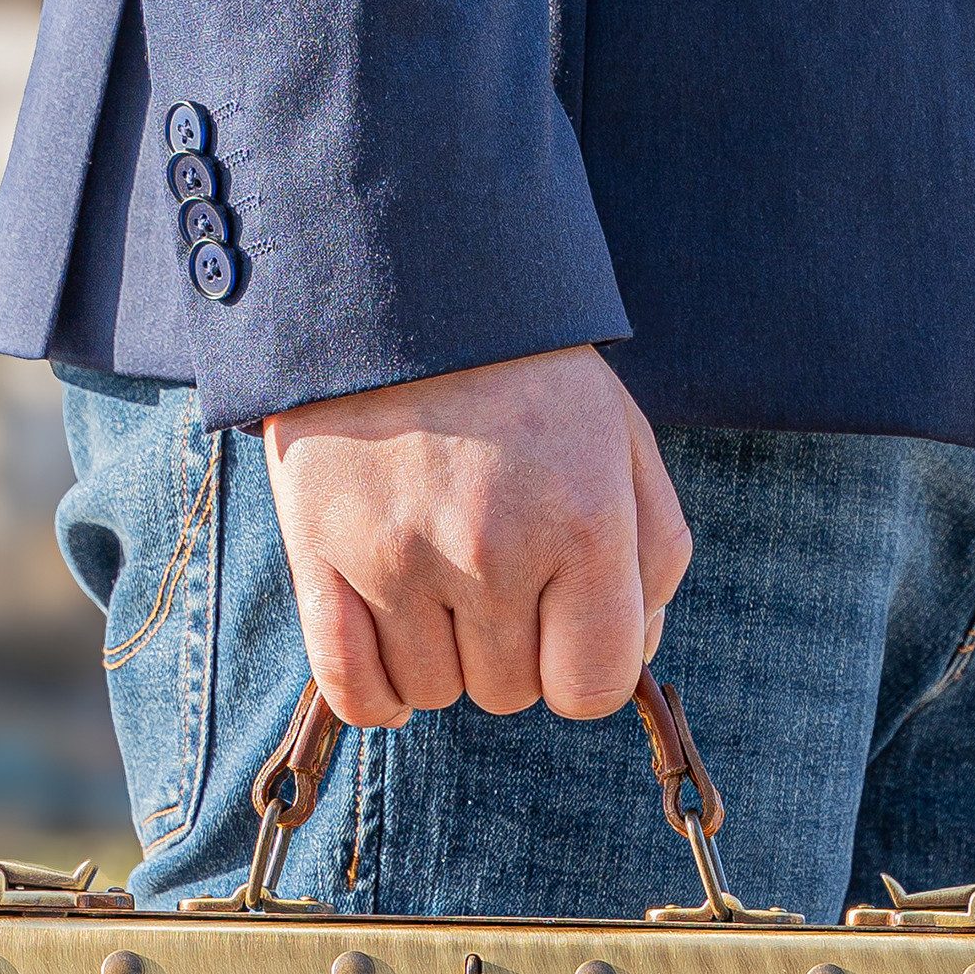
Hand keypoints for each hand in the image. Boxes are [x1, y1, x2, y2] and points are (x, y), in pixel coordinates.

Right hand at [263, 347, 690, 729]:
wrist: (400, 279)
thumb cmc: (528, 379)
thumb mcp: (623, 445)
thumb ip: (653, 559)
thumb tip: (630, 657)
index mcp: (582, 523)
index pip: (592, 689)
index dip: (583, 670)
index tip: (564, 626)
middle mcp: (491, 548)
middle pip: (509, 694)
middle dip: (512, 650)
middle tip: (495, 569)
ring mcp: (399, 555)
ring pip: (434, 693)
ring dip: (444, 657)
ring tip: (441, 575)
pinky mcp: (321, 553)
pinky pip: (353, 690)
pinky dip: (376, 692)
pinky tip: (394, 649)